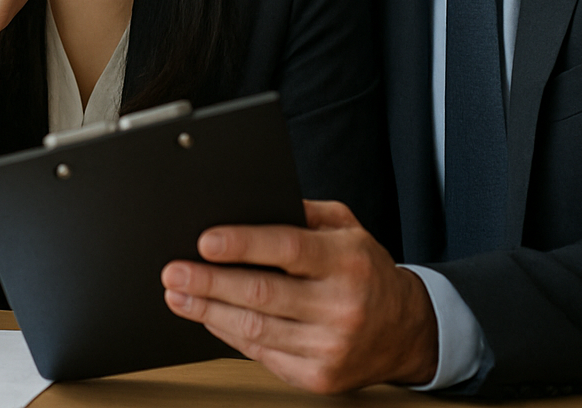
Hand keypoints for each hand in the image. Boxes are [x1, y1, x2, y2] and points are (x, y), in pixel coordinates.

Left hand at [161, 200, 438, 393]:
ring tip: (178, 295)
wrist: (408, 330)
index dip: (242, 245)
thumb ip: (303, 213)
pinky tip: (208, 318)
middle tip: (174, 271)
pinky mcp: (319, 377)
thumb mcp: (346, 228)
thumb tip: (247, 205)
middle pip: (262, 294)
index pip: (288, 249)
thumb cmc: (366, 272)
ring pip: (254, 329)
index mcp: (347, 262)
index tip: (204, 241)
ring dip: (208, 311)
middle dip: (209, 282)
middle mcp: (341, 306)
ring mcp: (330, 346)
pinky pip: (261, 354)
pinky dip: (228, 334)